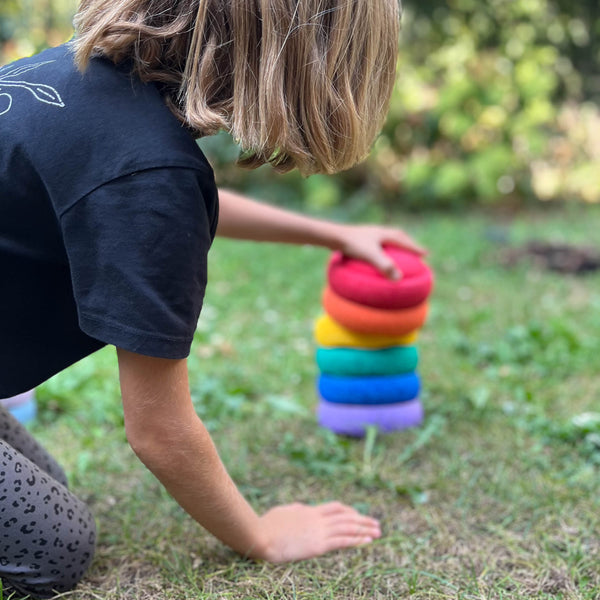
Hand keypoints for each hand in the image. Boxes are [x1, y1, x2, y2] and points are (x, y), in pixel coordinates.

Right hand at [252, 501, 380, 562]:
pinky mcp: (318, 545)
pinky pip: (342, 541)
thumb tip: (303, 508)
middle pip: (346, 517)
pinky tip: (368, 540)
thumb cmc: (267, 525)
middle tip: (376, 524)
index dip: (350, 511)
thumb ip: (296, 510)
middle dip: (363, 520)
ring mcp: (319, 531)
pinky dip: (357, 539)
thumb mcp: (284, 512)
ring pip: (348, 527)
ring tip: (378, 532)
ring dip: (365, 529)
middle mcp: (317, 519)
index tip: (359, 516)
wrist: (261, 535)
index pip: (336, 508)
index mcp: (310, 511)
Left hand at [335, 224, 426, 279]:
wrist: (333, 236)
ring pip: (385, 239)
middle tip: (415, 250)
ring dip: (394, 245)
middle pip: (397, 236)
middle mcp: (378, 231)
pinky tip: (375, 258)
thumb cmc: (352, 244)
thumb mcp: (370, 256)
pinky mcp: (359, 238)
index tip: (425, 254)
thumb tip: (399, 279)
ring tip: (397, 254)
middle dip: (407, 243)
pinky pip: (375, 244)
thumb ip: (384, 266)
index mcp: (384, 234)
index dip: (415, 248)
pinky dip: (381, 250)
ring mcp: (368, 234)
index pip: (404, 241)